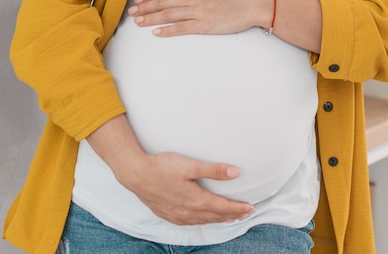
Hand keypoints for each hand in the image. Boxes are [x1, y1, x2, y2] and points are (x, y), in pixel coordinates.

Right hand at [87, 116, 253, 225]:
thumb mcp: (190, 165)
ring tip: (230, 216)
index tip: (251, 208)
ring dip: (219, 219)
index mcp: (196, 200)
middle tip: (246, 213)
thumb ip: (214, 170)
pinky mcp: (169, 215)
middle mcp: (189, 211)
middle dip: (232, 215)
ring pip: (204, 221)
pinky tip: (205, 218)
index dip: (238, 208)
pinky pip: (192, 222)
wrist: (136, 174)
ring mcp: (178, 215)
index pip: (223, 207)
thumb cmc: (162, 167)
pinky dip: (203, 221)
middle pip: (216, 216)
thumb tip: (236, 172)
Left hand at [128, 0, 271, 35]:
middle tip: (131, 12)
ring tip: (137, 22)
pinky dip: (167, 31)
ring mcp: (198, 11)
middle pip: (162, 2)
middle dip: (145, 7)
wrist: (254, 1)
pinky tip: (156, 33)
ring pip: (168, 15)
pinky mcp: (204, 25)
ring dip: (150, 18)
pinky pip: (181, 28)